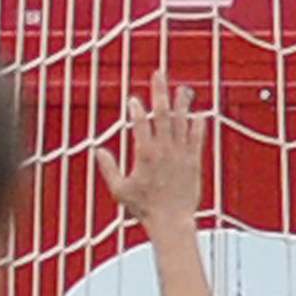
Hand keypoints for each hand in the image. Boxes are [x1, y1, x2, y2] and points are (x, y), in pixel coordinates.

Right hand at [107, 83, 210, 241]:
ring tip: (184, 89)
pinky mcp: (194, 160)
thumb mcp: (119, 190)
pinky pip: (197, 137)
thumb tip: (98, 150)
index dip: (136, 109)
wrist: (172, 220)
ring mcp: (181, 153)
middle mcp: (165, 149)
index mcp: (145, 154)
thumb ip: (108, 168)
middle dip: (160, 92)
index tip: (133, 100)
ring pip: (183, 121)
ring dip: (183, 103)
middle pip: (163, 114)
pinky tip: (197, 114)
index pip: (140, 123)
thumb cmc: (144, 208)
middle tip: (159, 75)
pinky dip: (197, 124)